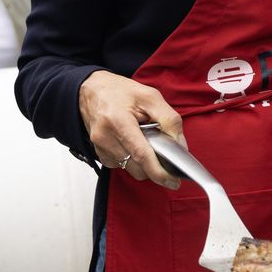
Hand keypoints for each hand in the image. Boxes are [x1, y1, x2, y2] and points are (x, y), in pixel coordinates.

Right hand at [79, 70, 182, 188]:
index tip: (173, 181)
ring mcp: (100, 148)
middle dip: (155, 167)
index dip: (159, 172)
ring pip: (130, 169)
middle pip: (137, 167)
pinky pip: (122, 165)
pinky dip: (133, 160)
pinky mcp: (99, 153)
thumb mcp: (150, 97)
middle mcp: (105, 137)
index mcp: (118, 120)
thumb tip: (180, 145)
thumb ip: (169, 120)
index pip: (141, 155)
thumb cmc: (120, 91)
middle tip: (165, 154)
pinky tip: (135, 143)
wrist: (91, 91)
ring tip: (147, 142)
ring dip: (144, 162)